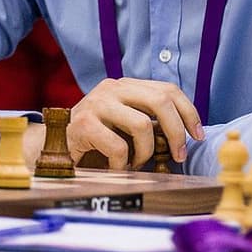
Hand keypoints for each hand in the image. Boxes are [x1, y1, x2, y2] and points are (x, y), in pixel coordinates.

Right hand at [67, 78, 203, 169]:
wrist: (53, 145)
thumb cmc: (95, 138)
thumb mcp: (124, 121)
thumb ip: (148, 118)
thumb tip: (186, 134)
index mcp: (126, 85)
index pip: (167, 89)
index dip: (189, 111)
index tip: (198, 135)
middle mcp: (112, 88)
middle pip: (160, 100)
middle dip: (177, 131)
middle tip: (179, 155)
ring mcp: (97, 104)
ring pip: (143, 125)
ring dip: (146, 152)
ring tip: (137, 162)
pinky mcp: (84, 123)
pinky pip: (119, 147)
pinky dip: (123, 163)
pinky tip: (116, 166)